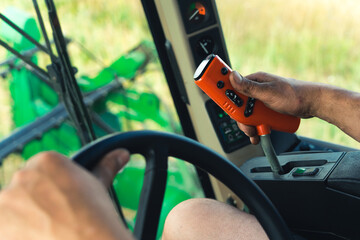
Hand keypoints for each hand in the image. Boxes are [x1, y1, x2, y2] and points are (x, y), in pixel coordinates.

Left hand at [0, 150, 133, 239]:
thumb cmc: (95, 216)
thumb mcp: (99, 186)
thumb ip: (105, 166)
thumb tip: (121, 154)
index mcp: (46, 160)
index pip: (40, 172)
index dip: (49, 189)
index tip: (59, 203)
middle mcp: (22, 176)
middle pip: (23, 190)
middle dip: (34, 203)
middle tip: (54, 218)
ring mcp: (6, 202)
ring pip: (11, 210)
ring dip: (23, 220)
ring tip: (46, 231)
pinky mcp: (0, 227)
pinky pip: (6, 229)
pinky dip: (16, 234)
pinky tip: (36, 237)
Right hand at [230, 71, 317, 143]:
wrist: (313, 104)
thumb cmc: (295, 94)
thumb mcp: (268, 92)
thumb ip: (249, 87)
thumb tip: (232, 77)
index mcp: (255, 81)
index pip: (233, 87)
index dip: (226, 96)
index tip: (224, 106)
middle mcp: (256, 89)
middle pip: (239, 104)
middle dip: (241, 118)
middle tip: (247, 127)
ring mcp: (262, 99)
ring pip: (247, 113)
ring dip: (249, 125)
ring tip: (256, 133)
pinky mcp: (267, 108)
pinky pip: (257, 117)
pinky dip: (256, 126)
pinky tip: (260, 132)